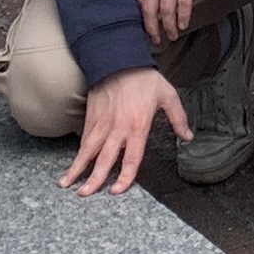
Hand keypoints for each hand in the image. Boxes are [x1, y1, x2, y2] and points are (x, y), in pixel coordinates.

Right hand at [63, 67, 187, 193]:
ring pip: (88, 151)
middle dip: (93, 179)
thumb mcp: (167, 95)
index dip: (125, 177)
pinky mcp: (91, 116)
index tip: (116, 191)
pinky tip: (73, 163)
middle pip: (104, 160)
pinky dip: (78, 152)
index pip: (131, 158)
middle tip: (84, 195)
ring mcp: (102, 123)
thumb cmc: (144, 77)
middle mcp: (117, 128)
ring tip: (65, 184)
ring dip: (77, 168)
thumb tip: (188, 137)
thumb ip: (178, 118)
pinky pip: (84, 138)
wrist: (119, 58)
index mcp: (138, 126)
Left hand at [135, 0, 222, 47]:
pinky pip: (183, 1)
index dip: (141, 18)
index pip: (139, 0)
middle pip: (149, 9)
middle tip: (157, 40)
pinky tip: (184, 24)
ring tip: (172, 35)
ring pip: (166, 8)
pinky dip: (183, 16)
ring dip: (169, 26)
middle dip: (152, 28)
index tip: (145, 30)